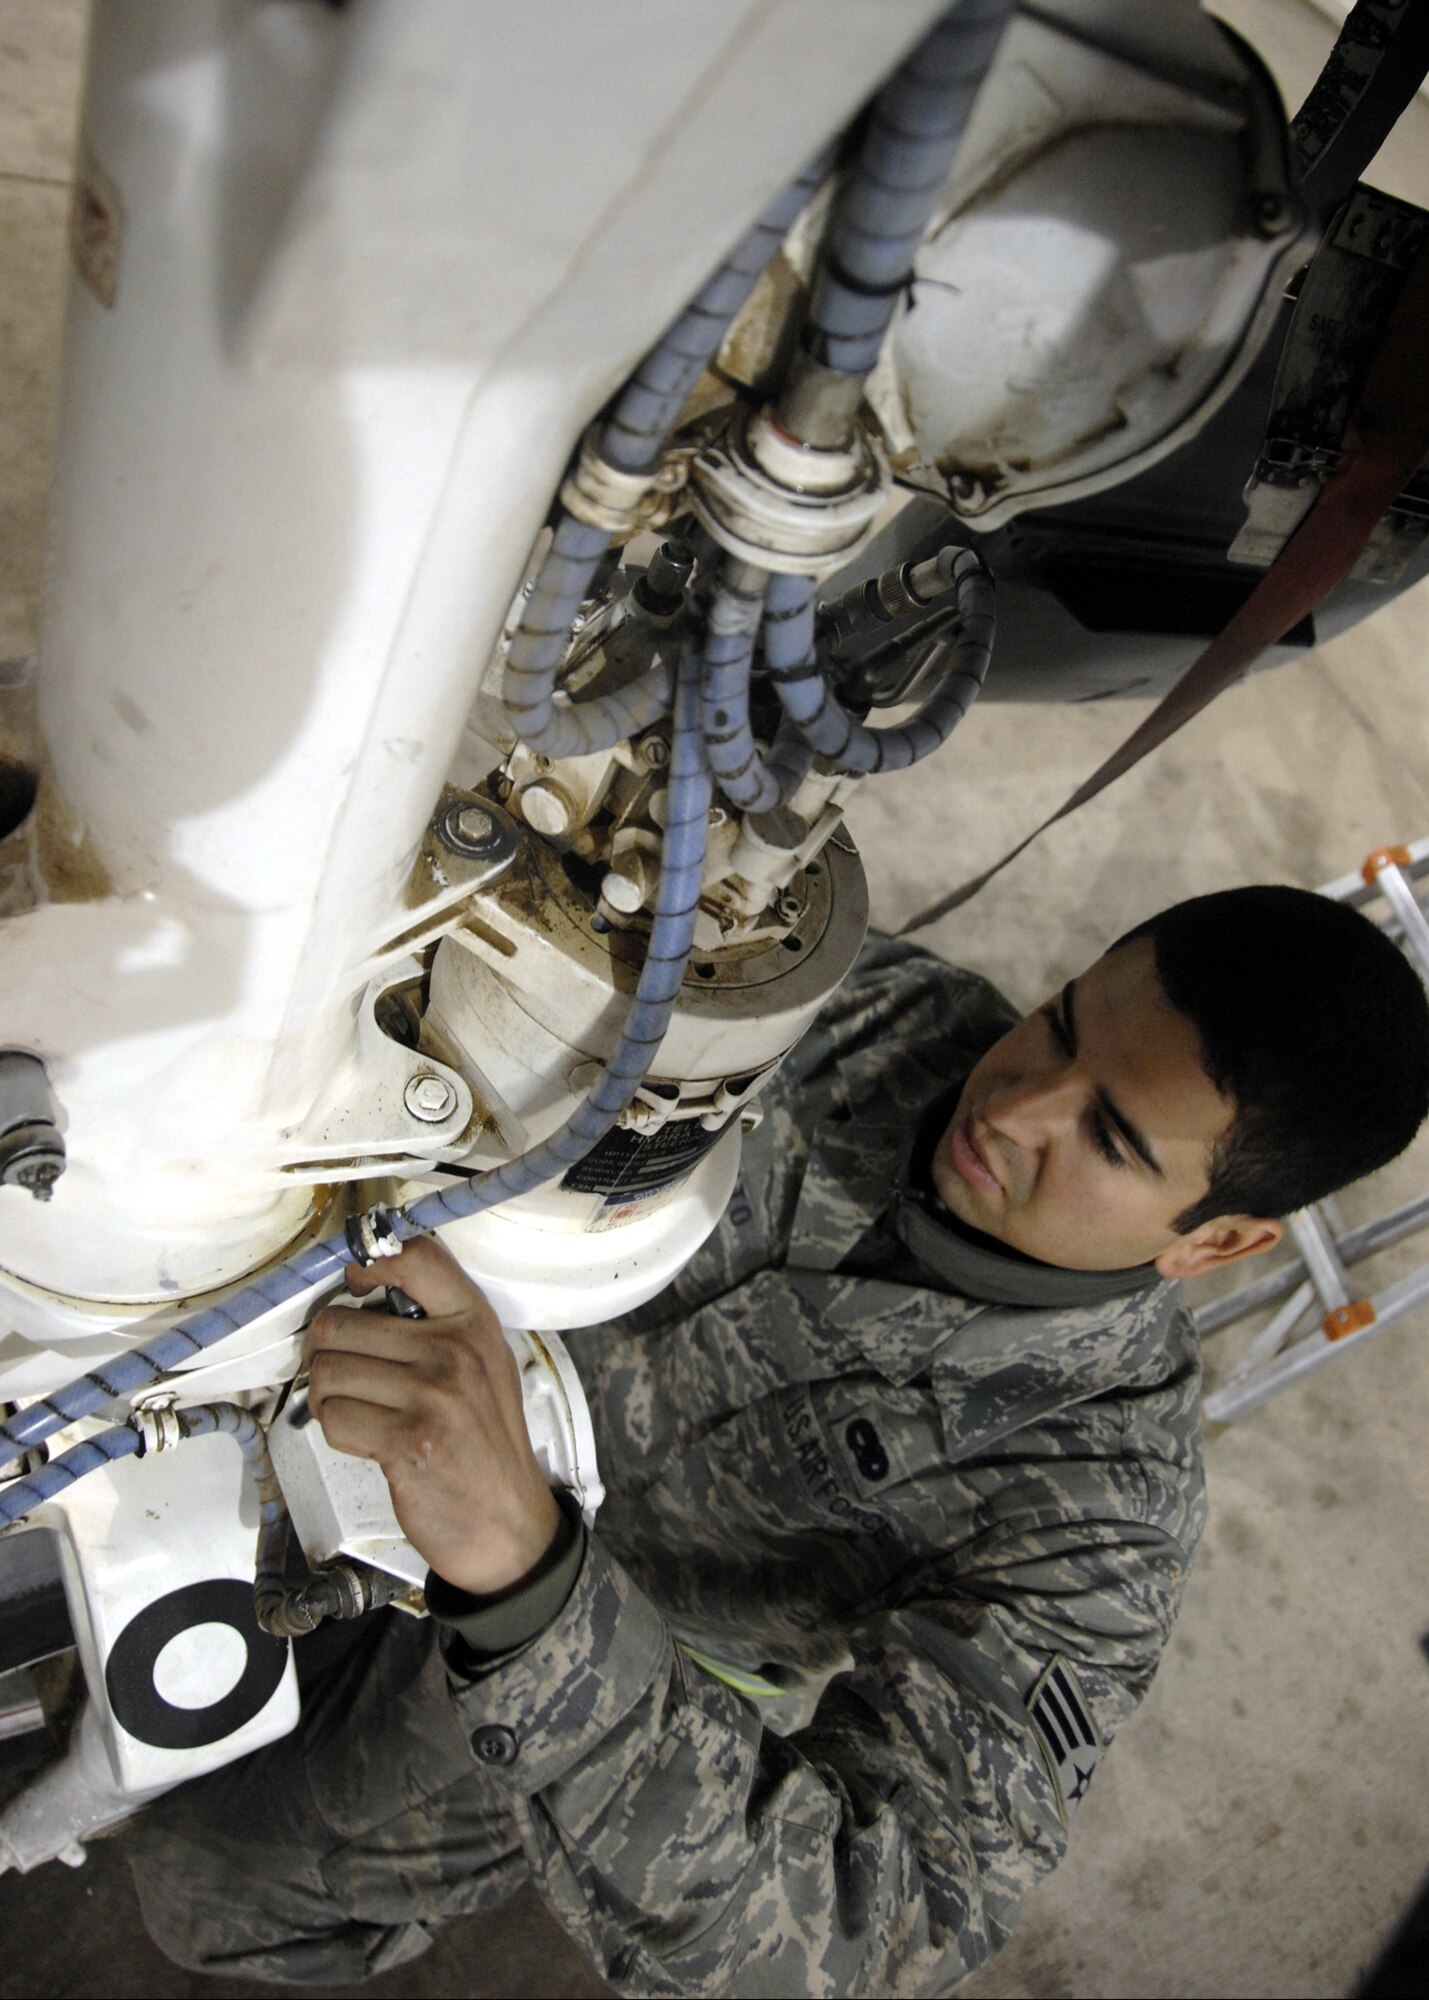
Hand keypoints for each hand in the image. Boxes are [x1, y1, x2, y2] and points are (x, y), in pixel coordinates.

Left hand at [305, 1235, 564, 1596]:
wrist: (508, 1523)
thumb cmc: (485, 1442)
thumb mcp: (484, 1364)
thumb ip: (438, 1322)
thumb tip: (361, 1293)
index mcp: (474, 1323)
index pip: (415, 1257)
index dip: (368, 1265)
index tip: (356, 1287)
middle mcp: (455, 1351)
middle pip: (340, 1323)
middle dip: (326, 1352)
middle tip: (343, 1372)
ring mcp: (432, 1396)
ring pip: (328, 1372)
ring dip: (328, 1397)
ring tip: (357, 1410)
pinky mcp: (408, 1440)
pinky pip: (334, 1418)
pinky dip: (338, 1431)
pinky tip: (367, 1439)